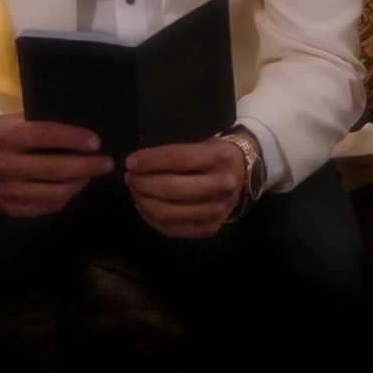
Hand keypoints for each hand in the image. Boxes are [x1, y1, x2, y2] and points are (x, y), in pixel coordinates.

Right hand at [0, 115, 113, 218]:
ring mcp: (6, 191)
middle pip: (54, 170)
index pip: (45, 136)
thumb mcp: (15, 120)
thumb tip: (82, 133)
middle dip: (86, 167)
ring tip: (90, 174)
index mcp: (4, 137)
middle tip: (106, 163)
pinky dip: (64, 197)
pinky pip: (45, 207)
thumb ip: (42, 126)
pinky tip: (72, 187)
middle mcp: (3, 166)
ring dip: (78, 184)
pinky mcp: (9, 207)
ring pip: (53, 193)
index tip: (96, 142)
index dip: (73, 139)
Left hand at [123, 136, 247, 239]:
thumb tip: (137, 163)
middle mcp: (222, 186)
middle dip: (142, 183)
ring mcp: (218, 211)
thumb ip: (174, 153)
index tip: (130, 162)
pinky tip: (143, 206)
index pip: (178, 159)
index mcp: (220, 158)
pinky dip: (150, 218)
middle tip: (130, 177)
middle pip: (172, 188)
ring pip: (169, 212)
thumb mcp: (203, 144)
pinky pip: (171, 228)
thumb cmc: (216, 155)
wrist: (243, 174)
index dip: (150, 161)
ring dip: (143, 201)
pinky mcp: (210, 228)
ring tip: (135, 191)